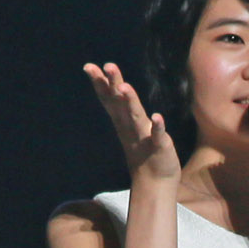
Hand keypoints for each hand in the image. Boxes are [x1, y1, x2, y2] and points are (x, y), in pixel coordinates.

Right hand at [86, 62, 179, 186]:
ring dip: (130, 102)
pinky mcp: (160, 147)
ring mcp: (144, 136)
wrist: (155, 181)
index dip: (100, 83)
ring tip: (124, 87)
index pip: (110, 98)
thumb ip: (122, 106)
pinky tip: (157, 117)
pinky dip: (157, 127)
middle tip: (108, 66)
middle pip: (120, 102)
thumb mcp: (129, 125)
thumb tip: (115, 84)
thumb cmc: (142, 150)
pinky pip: (158, 136)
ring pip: (136, 116)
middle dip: (113, 85)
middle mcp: (131, 126)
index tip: (89, 66)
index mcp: (123, 120)